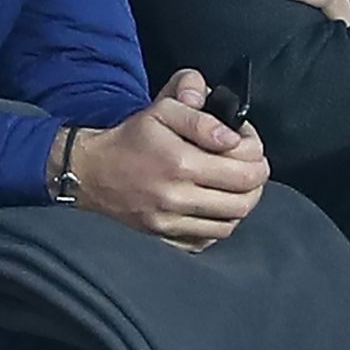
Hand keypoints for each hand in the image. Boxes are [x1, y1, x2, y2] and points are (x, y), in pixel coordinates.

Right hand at [58, 68, 269, 250]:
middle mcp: (178, 198)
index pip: (245, 169)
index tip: (247, 140)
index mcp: (181, 163)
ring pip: (230, 223)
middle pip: (245, 200)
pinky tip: (215, 203)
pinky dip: (220, 222)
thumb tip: (232, 137)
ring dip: (242, 201)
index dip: (256, 151)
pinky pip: (209, 239)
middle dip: (256, 178)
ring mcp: (171, 224)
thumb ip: (201, 119)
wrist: (92, 173)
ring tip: (234, 182)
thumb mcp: (164, 110)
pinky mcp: (165, 239)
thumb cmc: (133, 138)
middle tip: (250, 162)